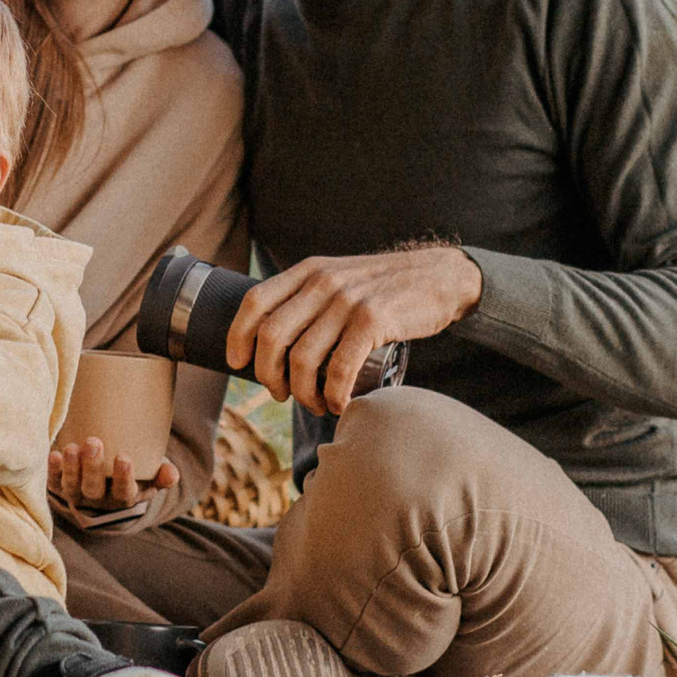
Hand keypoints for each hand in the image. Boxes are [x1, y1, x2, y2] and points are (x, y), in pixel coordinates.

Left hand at [47, 436, 179, 512]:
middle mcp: (99, 500)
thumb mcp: (150, 479)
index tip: (124, 457)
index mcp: (124, 498)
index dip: (123, 478)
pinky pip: (54, 482)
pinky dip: (53, 470)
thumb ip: (162, 476)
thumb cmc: (132, 476)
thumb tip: (172, 474)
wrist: (105, 491)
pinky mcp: (60, 487)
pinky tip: (54, 454)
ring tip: (72, 448)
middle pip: (94, 489)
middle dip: (93, 467)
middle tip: (94, 442)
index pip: (124, 492)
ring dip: (71, 468)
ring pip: (72, 487)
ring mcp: (77, 495)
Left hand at [226, 246, 482, 416]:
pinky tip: (339, 404)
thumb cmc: (384, 288)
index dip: (238, 336)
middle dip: (268, 375)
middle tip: (280, 394)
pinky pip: (339, 368)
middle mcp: (322, 282)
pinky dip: (334, 395)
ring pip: (303, 358)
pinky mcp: (373, 320)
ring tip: (315, 404)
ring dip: (303, 393)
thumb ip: (308, 296)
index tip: (237, 364)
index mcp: (308, 271)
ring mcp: (347, 301)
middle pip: (272, 336)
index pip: (255, 302)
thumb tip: (271, 339)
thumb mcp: (338, 277)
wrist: (439, 276)